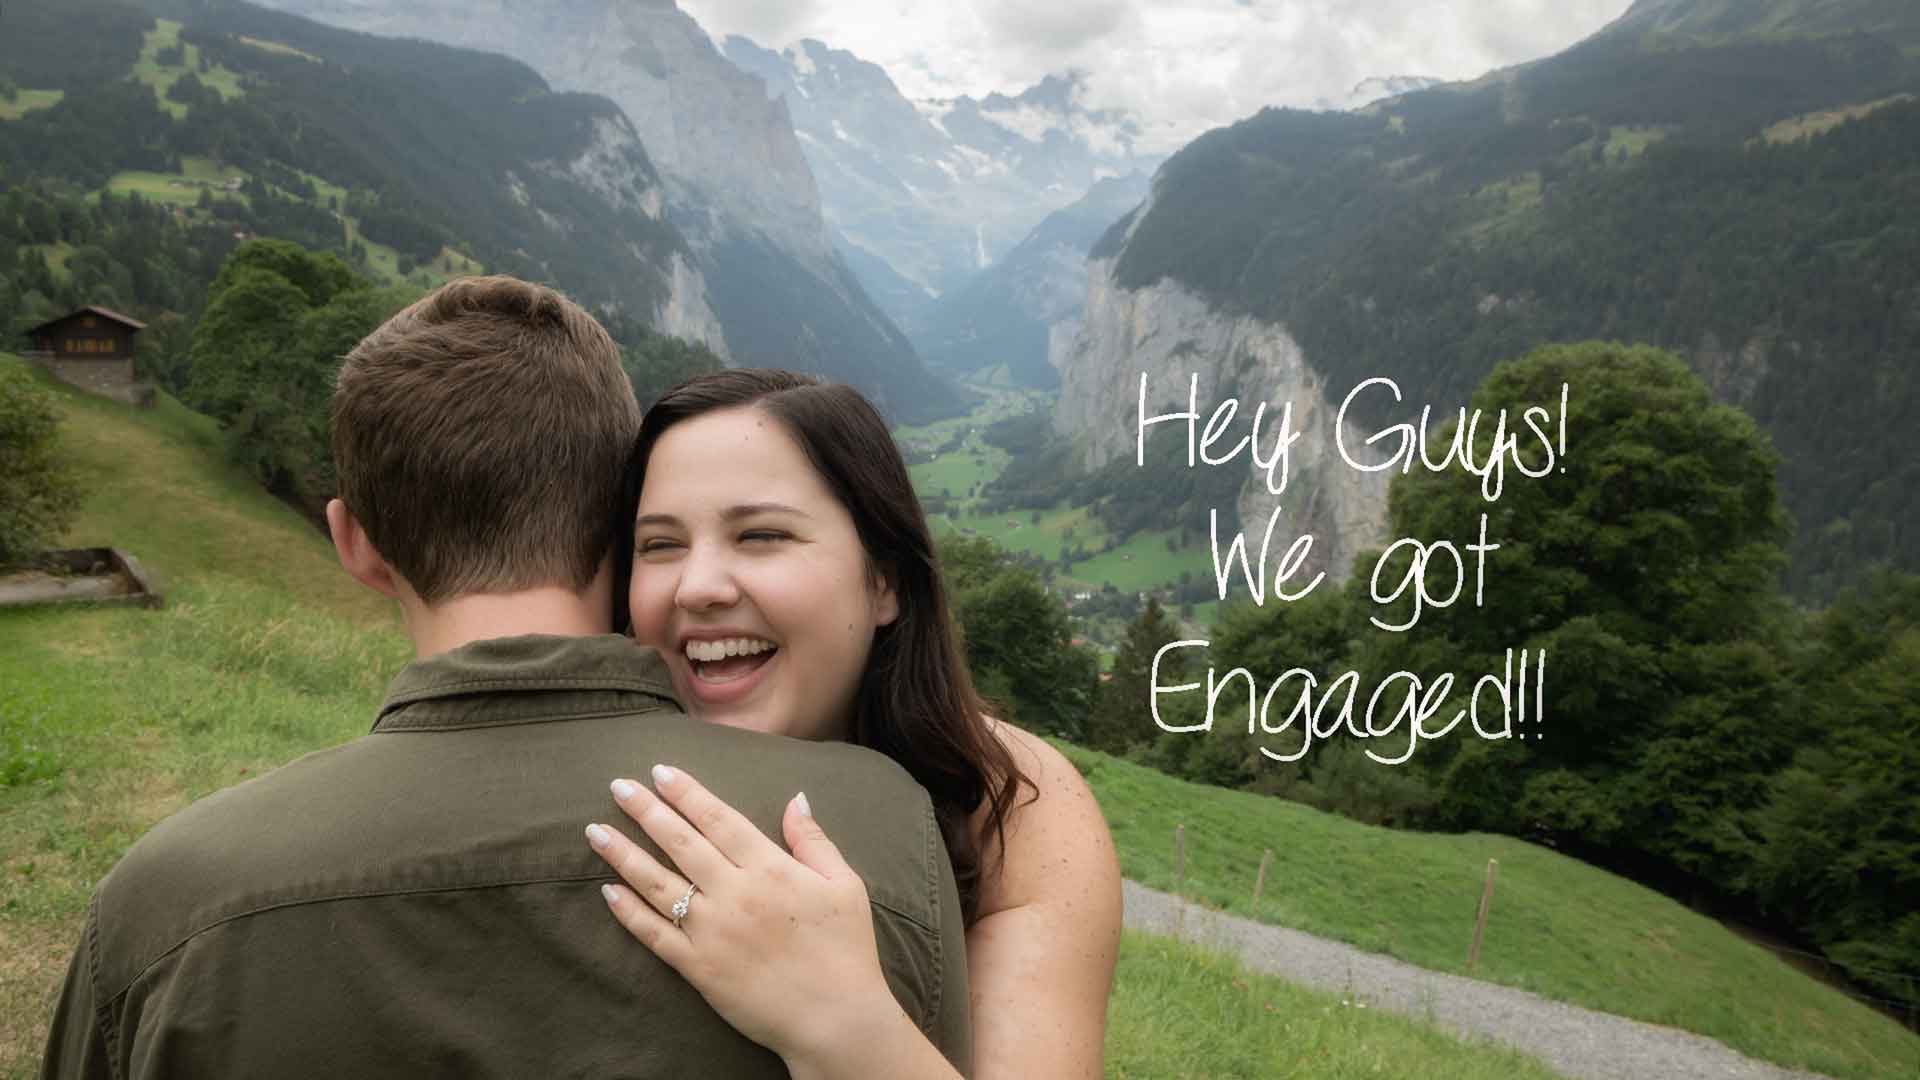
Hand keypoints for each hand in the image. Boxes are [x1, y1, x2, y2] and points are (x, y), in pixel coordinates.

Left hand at [585, 765, 903, 1071]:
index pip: (718, 819)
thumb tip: (796, 798)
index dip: (687, 793)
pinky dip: (628, 912)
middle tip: (618, 786)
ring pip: (657, 884)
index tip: (660, 772)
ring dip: (623, 854)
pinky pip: (655, 935)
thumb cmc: (846, 950)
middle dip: (646, 811)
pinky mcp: (698, 968)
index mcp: (770, 869)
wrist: (834, 1018)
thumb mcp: (844, 884)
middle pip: (680, 843)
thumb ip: (814, 840)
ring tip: (595, 830)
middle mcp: (734, 894)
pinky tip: (608, 891)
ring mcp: (712, 932)